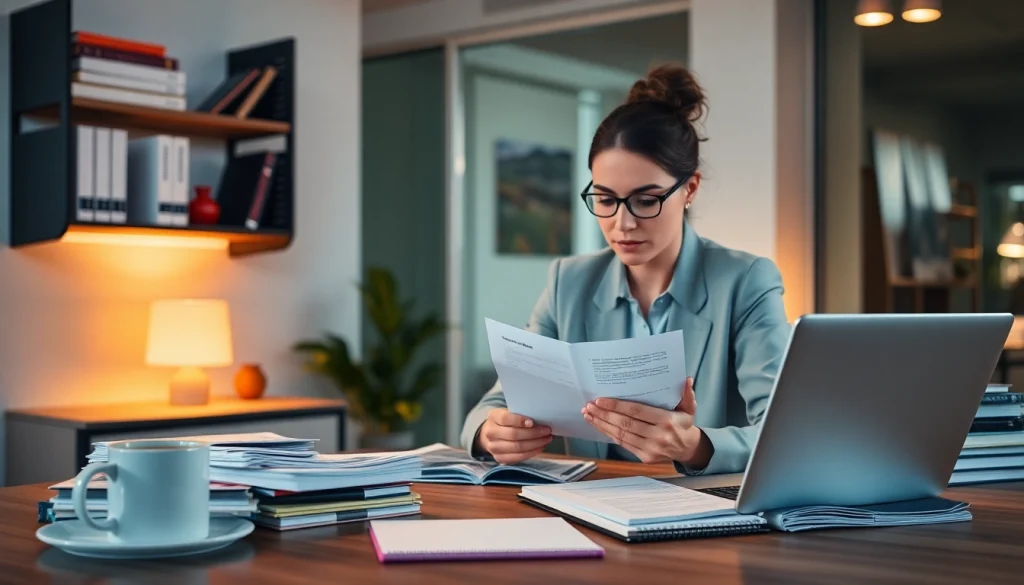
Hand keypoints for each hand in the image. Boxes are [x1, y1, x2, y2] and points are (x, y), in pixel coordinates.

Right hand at [476, 409, 552, 463]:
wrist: (492, 433)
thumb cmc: (506, 421)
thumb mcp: (509, 412)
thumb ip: (520, 414)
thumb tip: (541, 418)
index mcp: (493, 417)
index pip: (505, 419)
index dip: (519, 421)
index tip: (533, 422)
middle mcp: (490, 432)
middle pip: (513, 435)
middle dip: (533, 433)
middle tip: (547, 431)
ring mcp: (493, 447)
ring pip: (517, 447)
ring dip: (535, 444)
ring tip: (546, 439)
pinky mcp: (499, 458)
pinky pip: (517, 457)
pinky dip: (531, 453)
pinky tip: (539, 447)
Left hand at [582, 377, 710, 466]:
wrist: (688, 449)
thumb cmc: (684, 424)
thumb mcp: (689, 407)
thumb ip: (687, 393)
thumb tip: (686, 379)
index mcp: (667, 421)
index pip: (636, 411)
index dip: (616, 406)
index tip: (600, 400)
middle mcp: (658, 436)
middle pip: (625, 424)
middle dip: (604, 414)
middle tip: (589, 405)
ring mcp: (651, 449)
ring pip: (621, 435)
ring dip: (602, 424)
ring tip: (588, 415)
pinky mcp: (645, 457)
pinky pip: (623, 444)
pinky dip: (609, 434)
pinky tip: (599, 426)